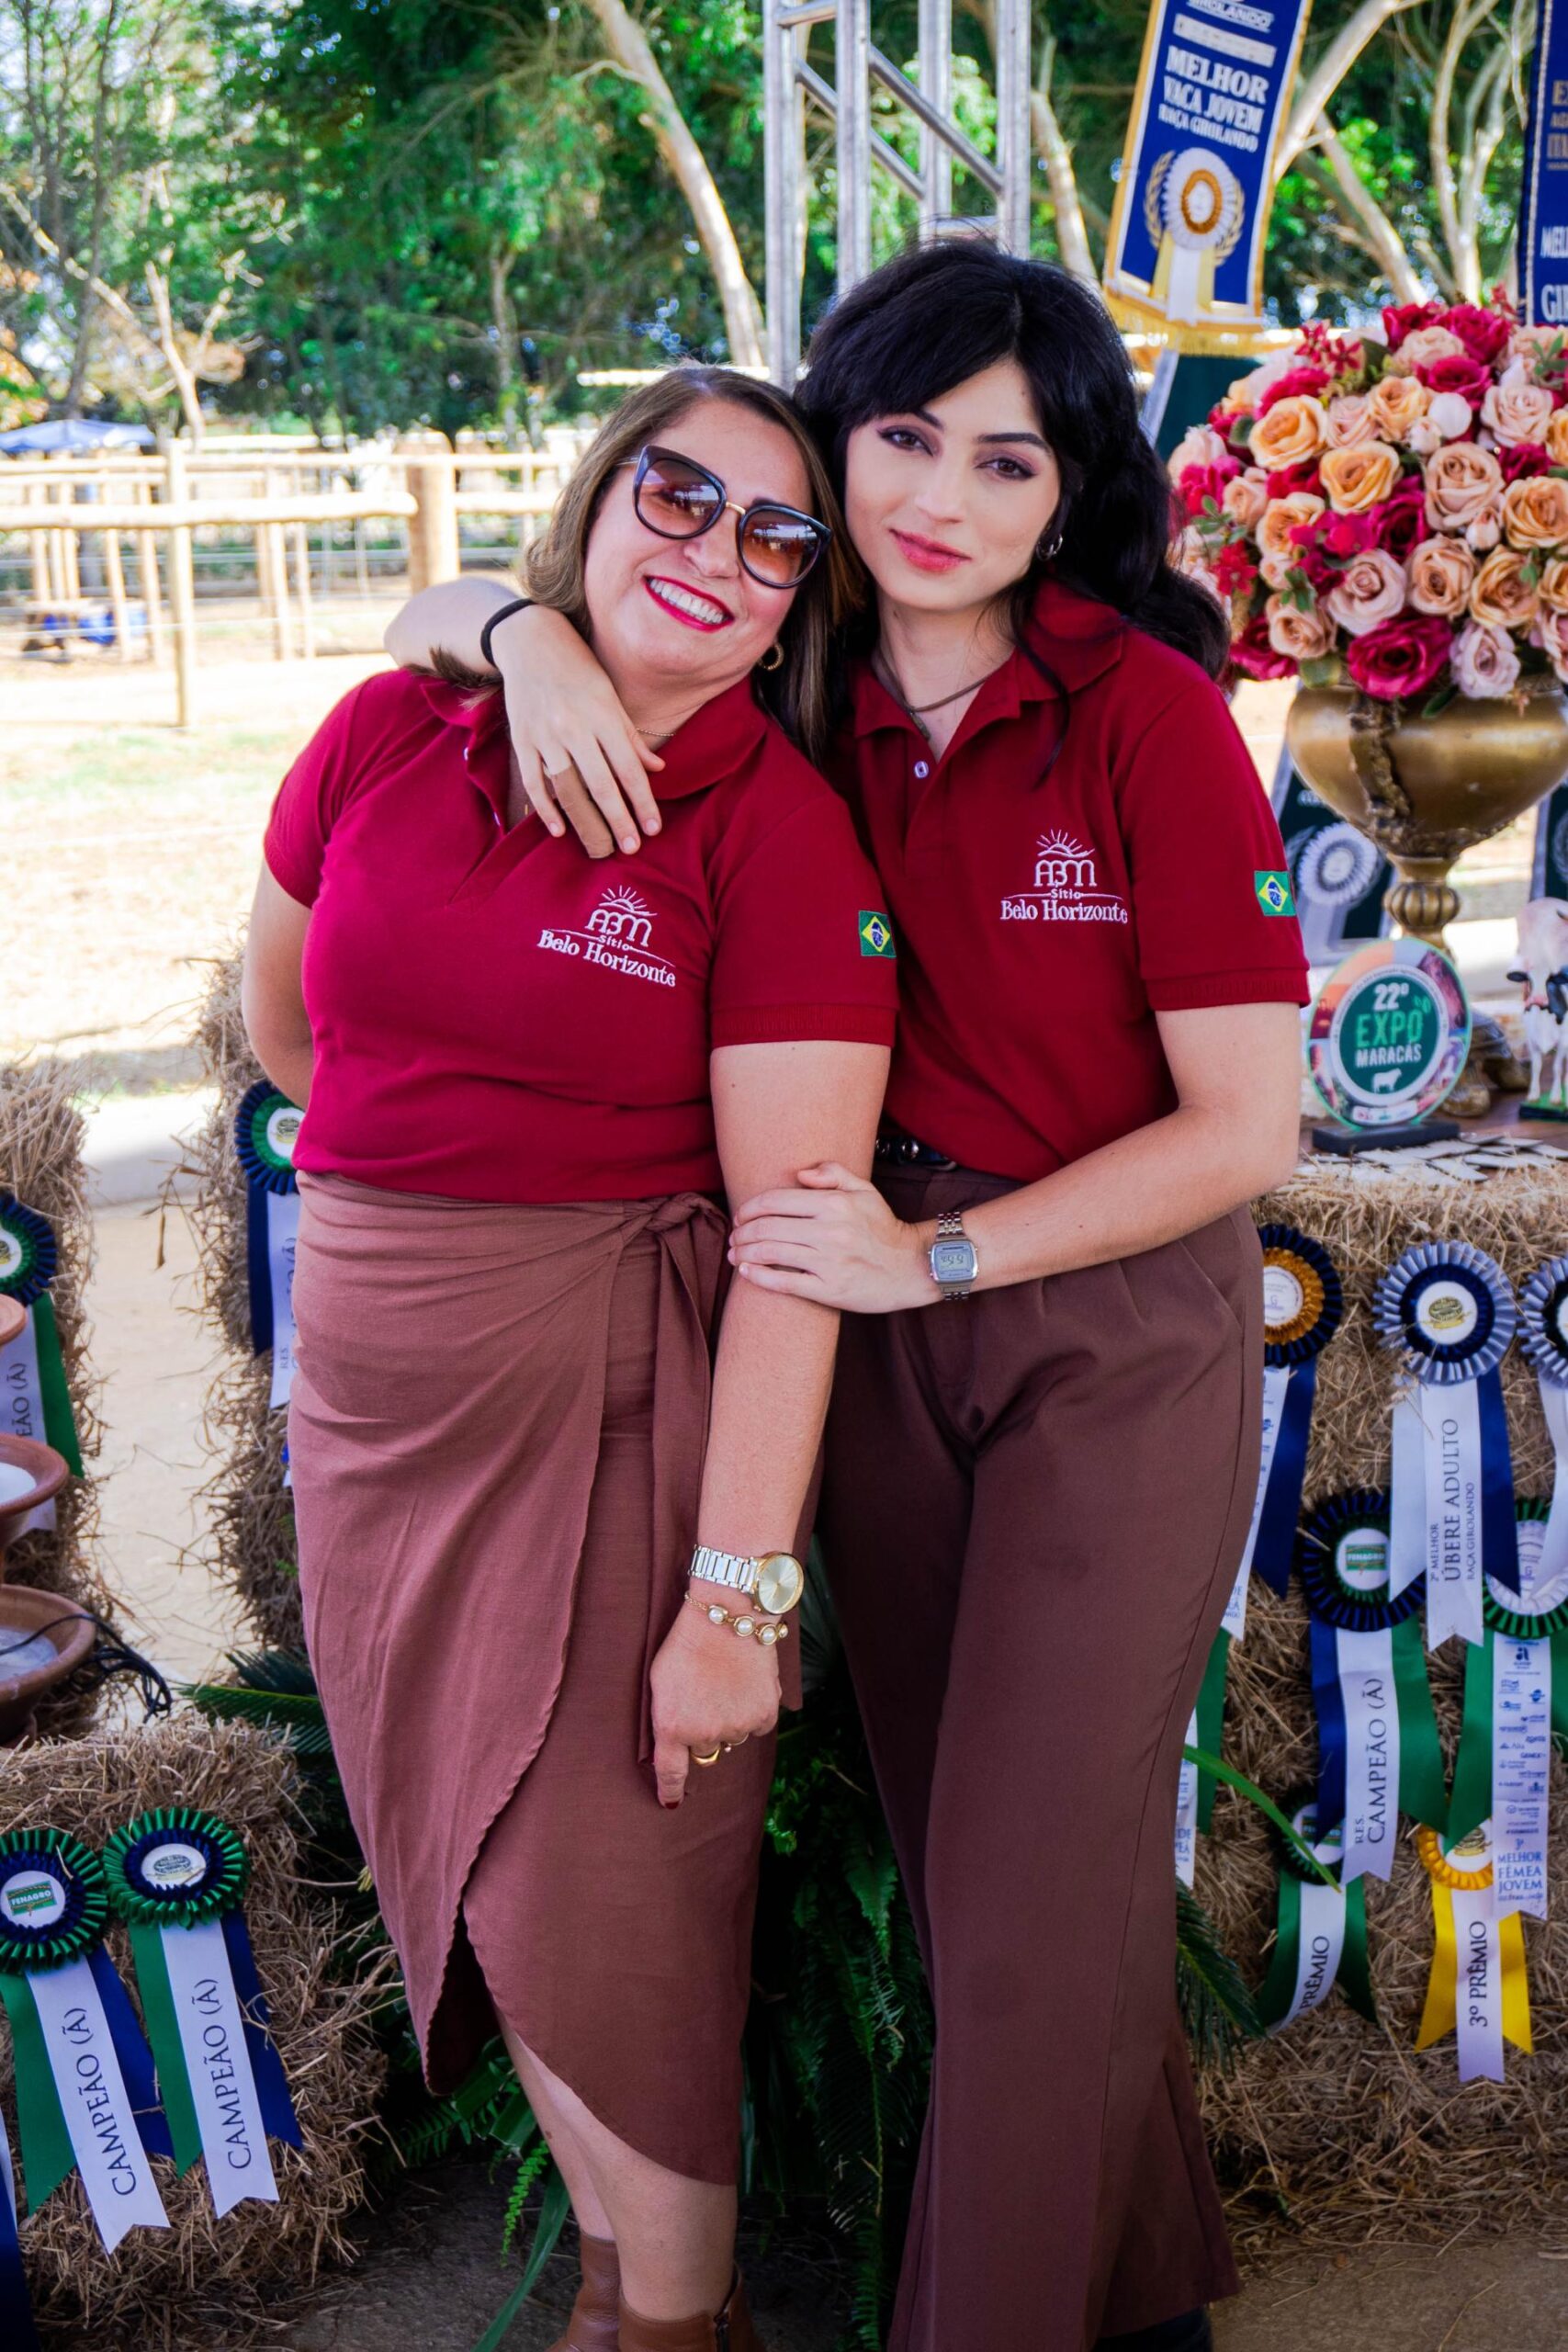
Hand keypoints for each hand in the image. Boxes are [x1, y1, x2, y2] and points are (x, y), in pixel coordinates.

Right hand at [493, 607, 663, 855]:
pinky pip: (533, 780)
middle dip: (619, 820)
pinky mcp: (521, 738)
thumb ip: (631, 736)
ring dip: (585, 822)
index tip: (653, 829)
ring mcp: (545, 734)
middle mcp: (575, 726)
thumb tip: (657, 769)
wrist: (530, 640)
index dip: (643, 802)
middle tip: (631, 849)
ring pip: (567, 788)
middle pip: (601, 785)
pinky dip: (545, 807)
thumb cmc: (579, 668)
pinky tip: (559, 830)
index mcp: (603, 715)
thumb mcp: (611, 695)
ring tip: (599, 847)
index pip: (629, 769)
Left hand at [649, 1594, 780, 1806]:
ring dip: (729, 1719)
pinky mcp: (763, 1715)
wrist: (727, 1616)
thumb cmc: (687, 1643)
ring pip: (732, 1736)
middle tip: (705, 1699)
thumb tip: (679, 1747)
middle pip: (704, 1751)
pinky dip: (752, 1711)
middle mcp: (704, 1734)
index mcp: (672, 1727)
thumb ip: (666, 1719)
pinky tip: (745, 1684)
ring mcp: (736, 1727)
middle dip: (703, 1733)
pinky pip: (756, 1726)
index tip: (670, 1802)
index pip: (670, 1772)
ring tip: (725, 1683)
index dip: (669, 1790)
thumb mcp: (660, 1682)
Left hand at [728, 1163, 934, 1312]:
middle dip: (741, 1232)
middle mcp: (829, 1232)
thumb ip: (833, 1174)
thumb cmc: (884, 1228)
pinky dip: (758, 1277)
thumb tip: (799, 1174)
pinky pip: (784, 1283)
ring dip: (743, 1253)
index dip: (749, 1208)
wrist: (912, 1267)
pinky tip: (745, 1272)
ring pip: (770, 1254)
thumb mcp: (865, 1191)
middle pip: (766, 1227)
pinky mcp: (829, 1290)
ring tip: (734, 1253)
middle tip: (734, 1236)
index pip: (775, 1201)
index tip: (740, 1215)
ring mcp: (828, 1262)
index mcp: (834, 1204)